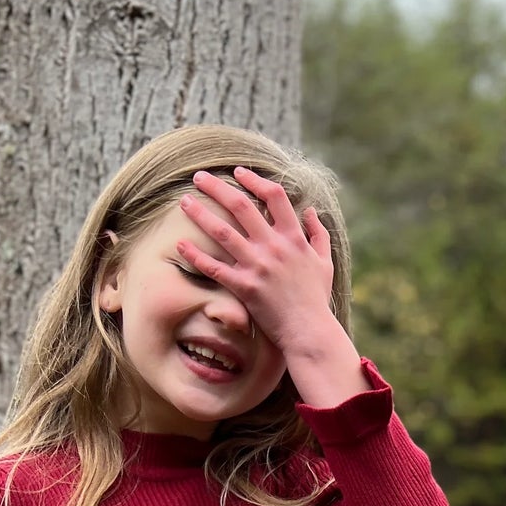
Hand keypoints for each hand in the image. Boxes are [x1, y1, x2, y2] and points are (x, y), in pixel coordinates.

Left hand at [177, 167, 351, 371]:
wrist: (309, 332)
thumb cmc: (316, 299)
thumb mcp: (324, 263)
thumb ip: (319, 234)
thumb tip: (311, 211)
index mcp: (293, 237)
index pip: (274, 195)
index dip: (254, 180)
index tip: (238, 173)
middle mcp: (274, 247)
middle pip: (241, 206)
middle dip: (217, 187)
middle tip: (199, 177)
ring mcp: (258, 266)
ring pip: (222, 232)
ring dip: (200, 214)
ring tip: (184, 202)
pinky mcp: (244, 287)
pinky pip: (214, 268)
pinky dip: (196, 256)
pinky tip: (180, 244)